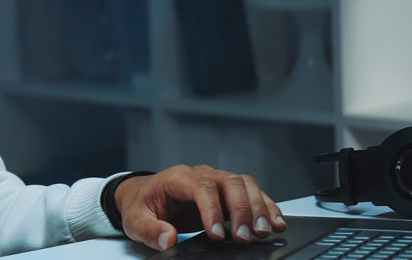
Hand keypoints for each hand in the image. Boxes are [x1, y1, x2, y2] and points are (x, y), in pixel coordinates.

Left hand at [114, 165, 287, 250]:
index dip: (212, 209)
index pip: (201, 187)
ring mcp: (217, 181)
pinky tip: (276, 223)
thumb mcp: (135, 220)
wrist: (144, 196)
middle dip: (241, 210)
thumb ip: (150, 230)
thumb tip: (168, 238)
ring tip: (265, 231)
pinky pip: (252, 192)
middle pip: (229, 182)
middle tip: (245, 237)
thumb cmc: (141, 205)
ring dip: (258, 207)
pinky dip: (267, 206)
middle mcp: (201, 174)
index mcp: (178, 178)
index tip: (217, 234)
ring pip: (245, 185)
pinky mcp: (227, 192)